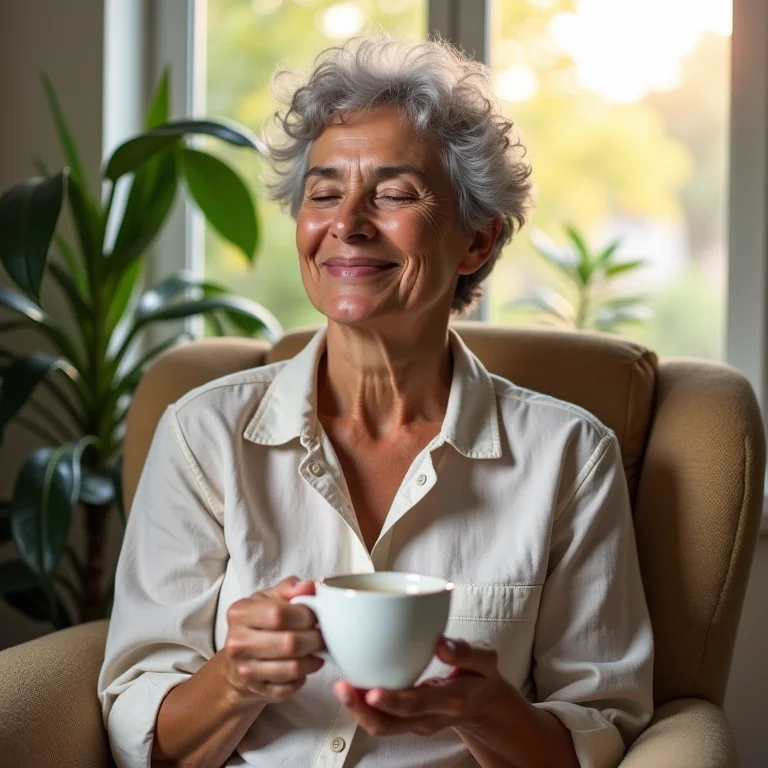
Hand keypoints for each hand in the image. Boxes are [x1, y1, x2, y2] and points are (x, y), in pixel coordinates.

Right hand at [222, 576, 324, 705]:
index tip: (315, 615)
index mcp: (240, 613)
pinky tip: (304, 665)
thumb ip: (289, 588)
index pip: (278, 614)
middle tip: (323, 635)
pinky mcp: (258, 690)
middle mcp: (238, 643)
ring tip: (317, 650)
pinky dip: (303, 677)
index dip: (304, 615)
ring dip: (312, 659)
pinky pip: (290, 687)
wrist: (240, 656)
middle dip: (314, 639)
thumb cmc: (260, 622)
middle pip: (289, 643)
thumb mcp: (269, 598)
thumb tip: (310, 586)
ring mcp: (246, 670)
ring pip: (292, 668)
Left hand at [333, 638, 507, 737]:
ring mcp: (417, 724)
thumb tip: (440, 645)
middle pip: (391, 723)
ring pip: (383, 726)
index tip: (372, 692)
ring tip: (340, 687)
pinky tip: (351, 687)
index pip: (418, 705)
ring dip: (358, 710)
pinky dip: (364, 707)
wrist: (484, 703)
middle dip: (363, 709)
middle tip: (341, 687)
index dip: (393, 701)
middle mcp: (431, 717)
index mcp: (451, 700)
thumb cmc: (480, 674)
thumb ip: (466, 652)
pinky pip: (383, 720)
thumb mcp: (485, 659)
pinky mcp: (407, 722)